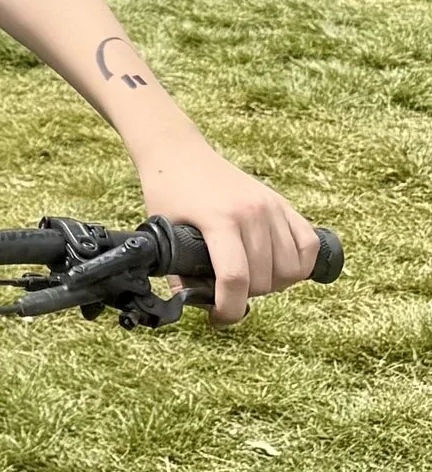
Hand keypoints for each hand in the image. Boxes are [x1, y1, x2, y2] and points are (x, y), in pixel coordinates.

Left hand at [132, 141, 317, 322]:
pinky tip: (278, 268)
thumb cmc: (166, 190)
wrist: (179, 152)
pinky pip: (309, 244)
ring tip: (251, 280)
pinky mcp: (283, 204)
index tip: (220, 319)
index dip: (229, 308)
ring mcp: (271, 207)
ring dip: (274, 284)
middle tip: (228, 293)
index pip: (236, 277)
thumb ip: (177, 270)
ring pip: (293, 268)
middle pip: (266, 278)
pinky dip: (300, 264)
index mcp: (218, 219)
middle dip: (247, 296)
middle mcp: (252, 213)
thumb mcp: (162, 230)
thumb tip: (192, 305)